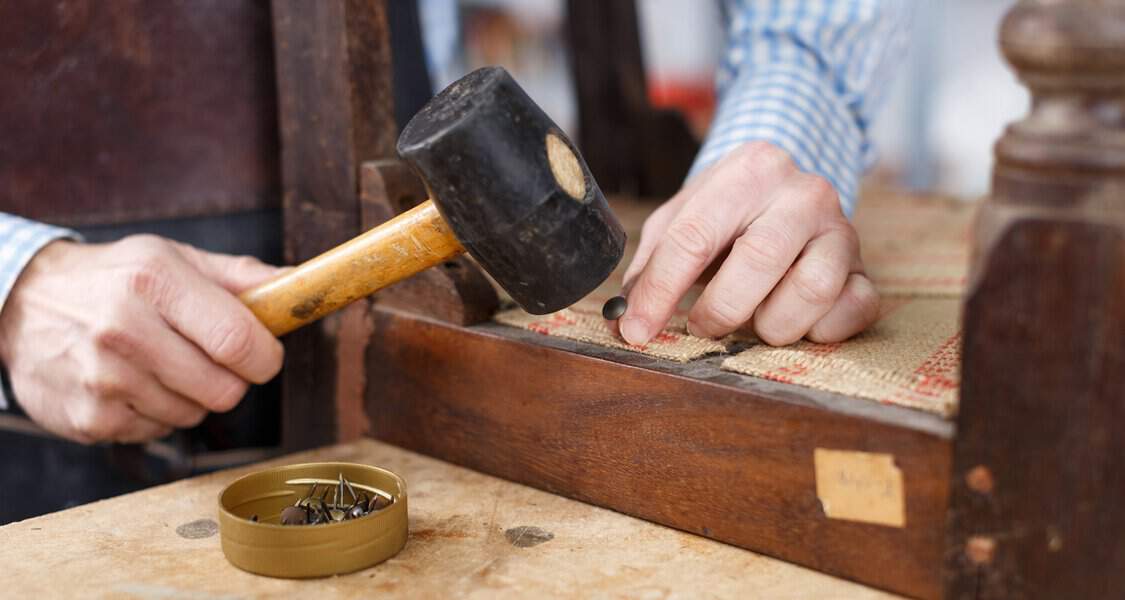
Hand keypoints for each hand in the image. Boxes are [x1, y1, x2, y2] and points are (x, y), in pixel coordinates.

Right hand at [0, 235, 284, 443]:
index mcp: (154, 281)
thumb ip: (238, 276)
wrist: (20, 304)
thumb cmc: (113, 278)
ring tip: (162, 364)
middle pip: (225, 390)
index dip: (265, 358)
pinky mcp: (89, 418)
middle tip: (210, 359)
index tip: (264, 356)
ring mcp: (102, 378)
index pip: (237, 341)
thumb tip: (295, 285)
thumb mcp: (172, 259)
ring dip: (192, 397)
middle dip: (232, 380)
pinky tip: (133, 383)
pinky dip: (156, 414)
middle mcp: (124, 329)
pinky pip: (158, 432)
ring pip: (195, 415)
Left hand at [616, 141, 878, 345]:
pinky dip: (820, 331)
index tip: (637, 330)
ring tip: (755, 320)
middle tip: (703, 325)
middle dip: (721, 310)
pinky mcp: (867, 268)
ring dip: (772, 324)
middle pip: (758, 262)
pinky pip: (853, 310)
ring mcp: (842, 230)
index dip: (660, 292)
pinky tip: (798, 322)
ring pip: (810, 291)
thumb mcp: (681, 220)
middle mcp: (804, 193)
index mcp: (750, 170)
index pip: (694, 236)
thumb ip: (650, 267)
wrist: (790, 193)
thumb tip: (621, 320)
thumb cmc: (727, 215)